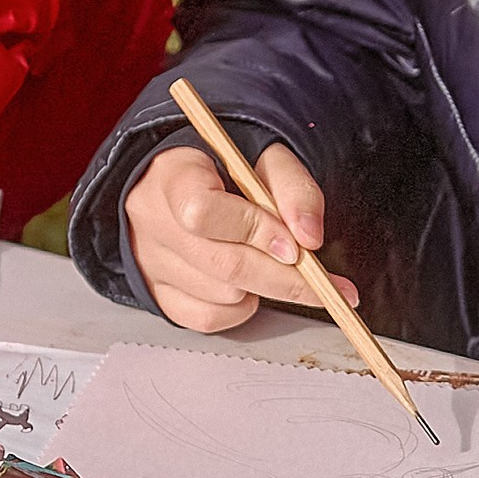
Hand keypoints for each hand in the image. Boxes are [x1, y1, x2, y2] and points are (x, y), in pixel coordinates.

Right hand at [122, 139, 358, 334]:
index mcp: (172, 175)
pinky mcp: (157, 292)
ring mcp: (150, 262)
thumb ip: (292, 189)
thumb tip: (310, 236)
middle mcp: (153, 221)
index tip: (297, 245)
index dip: (255, 231)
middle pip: (222, 264)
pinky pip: (208, 318)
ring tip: (270, 261)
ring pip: (222, 295)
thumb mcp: (264, 159)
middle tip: (329, 284)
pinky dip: (240, 308)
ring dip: (262, 286)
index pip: (204, 211)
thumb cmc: (224, 169)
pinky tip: (247, 283)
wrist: (183, 183)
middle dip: (286, 278)